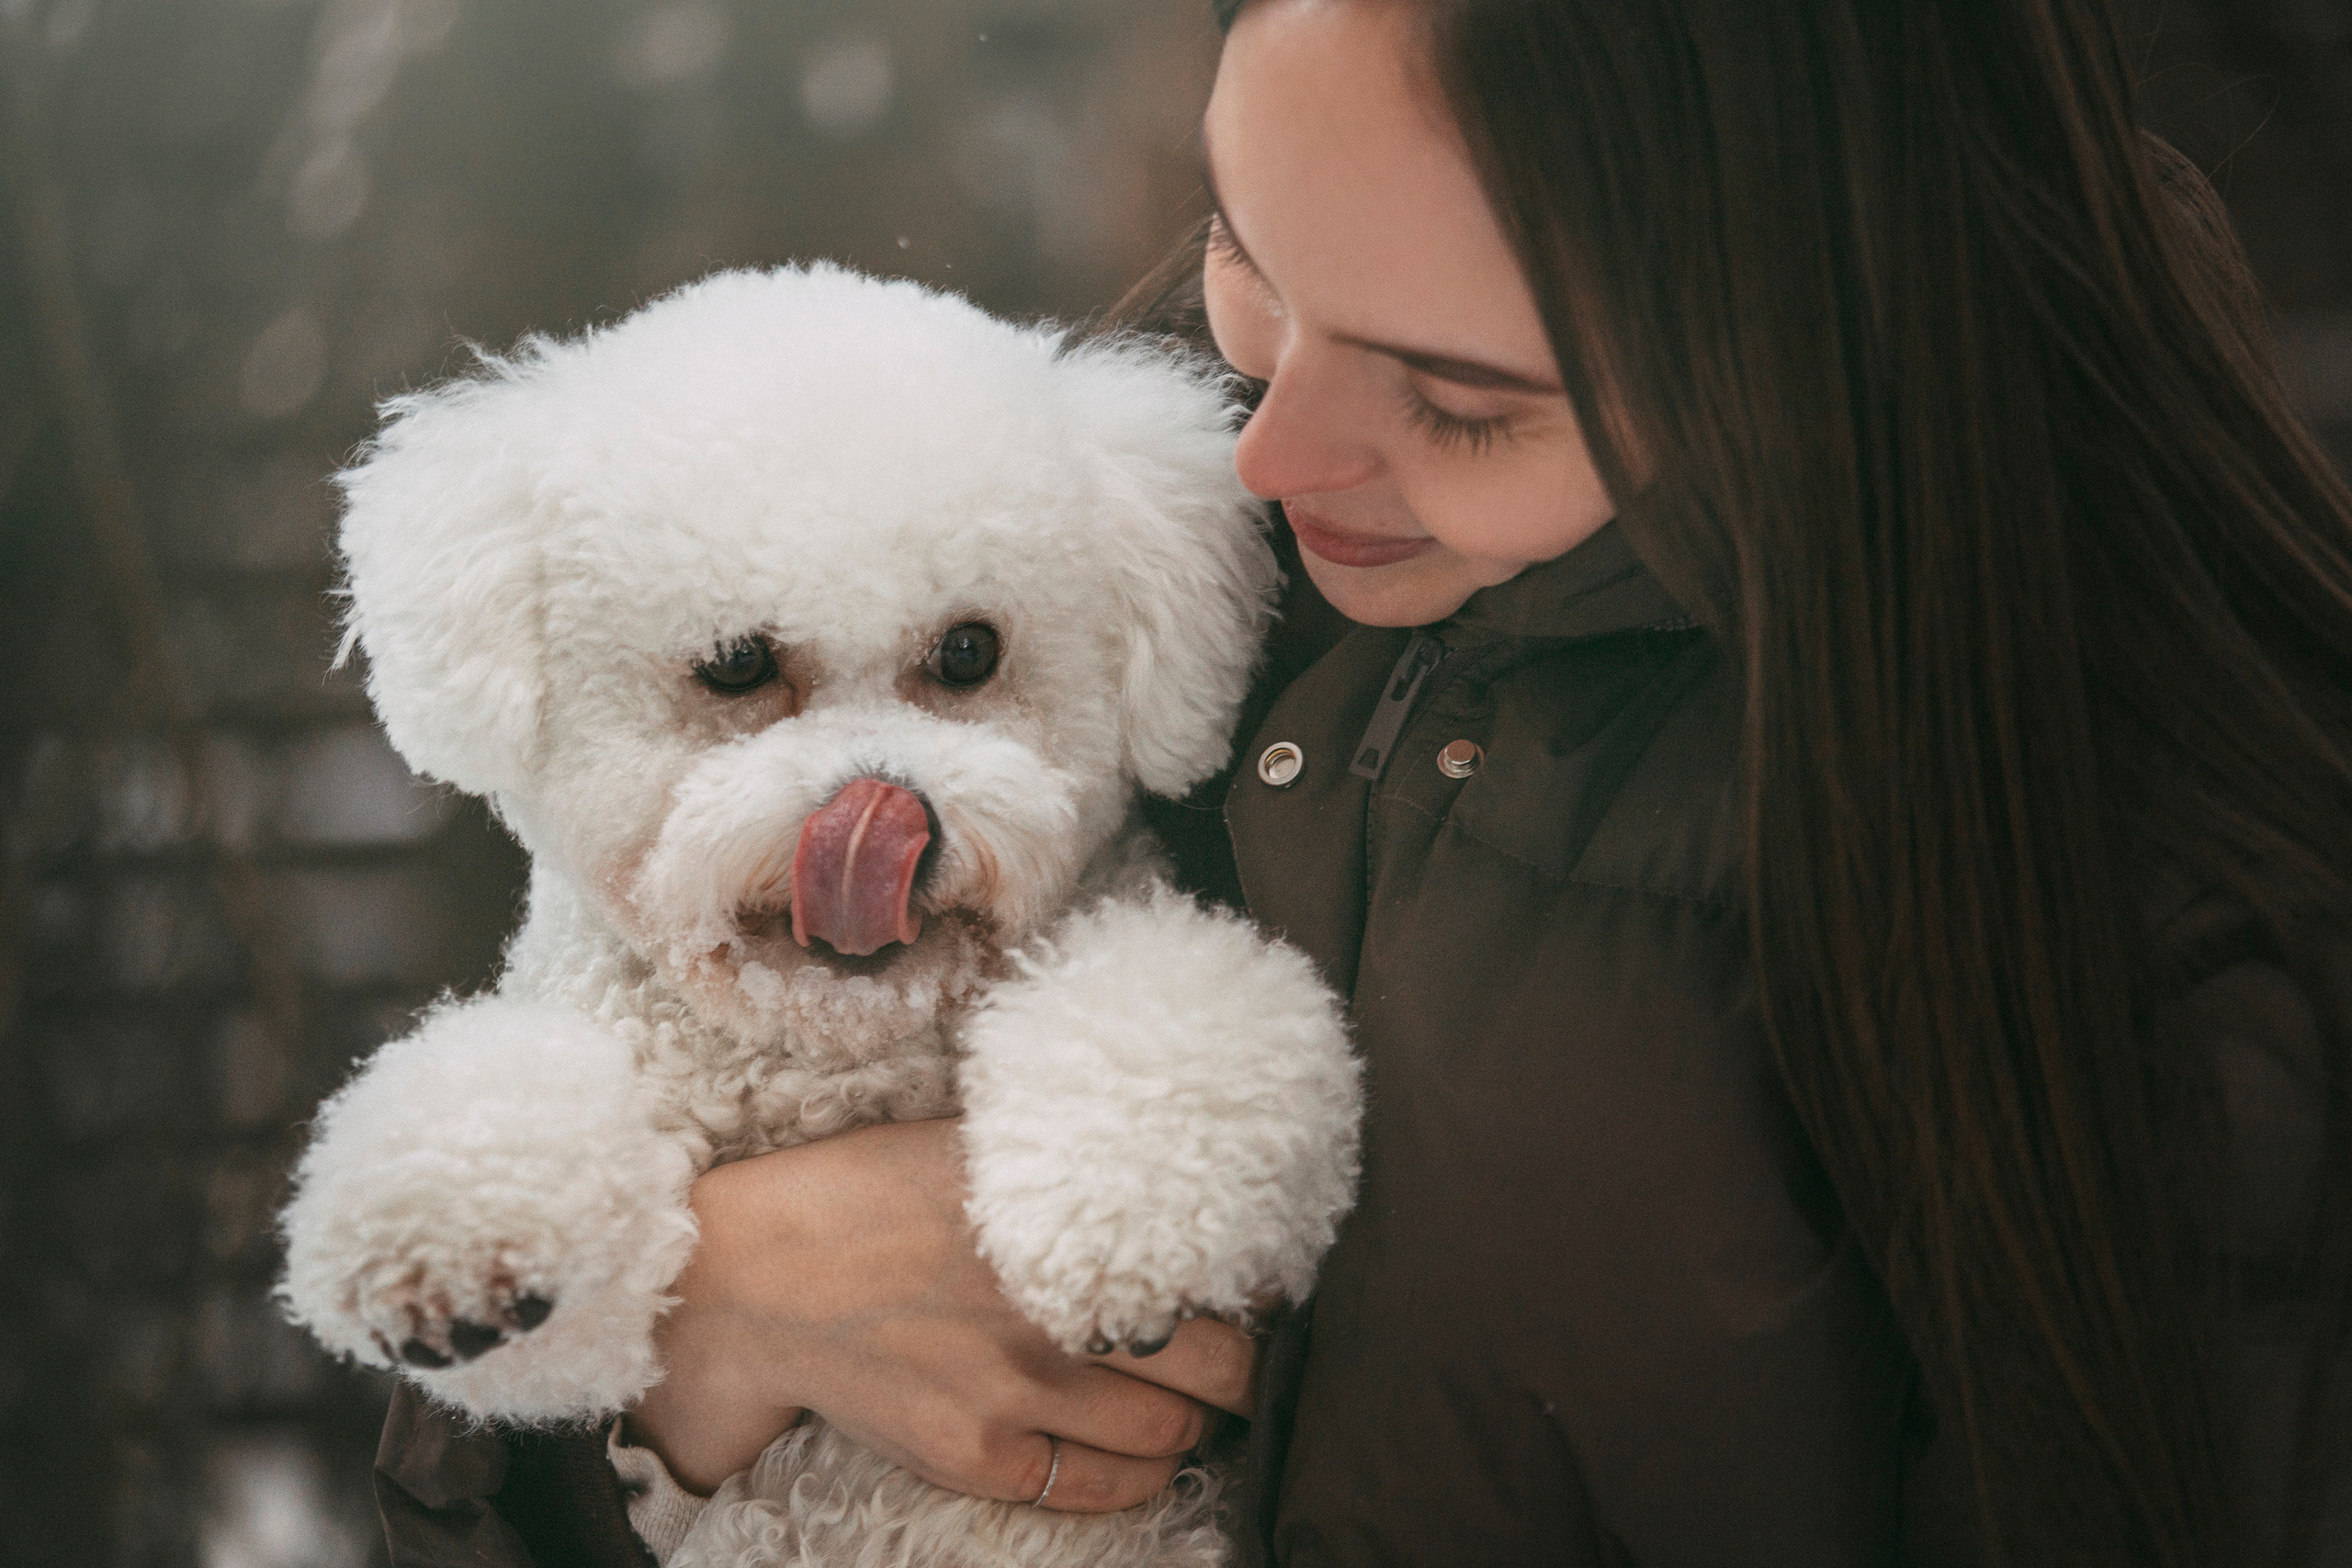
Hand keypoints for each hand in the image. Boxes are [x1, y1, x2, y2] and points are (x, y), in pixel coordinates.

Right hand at [627, 1119, 1259, 1510]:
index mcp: (1059, 1221)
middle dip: (1243, 1363)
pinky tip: (1149, 1450)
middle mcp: (1051, 1309)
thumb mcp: (976, 1149)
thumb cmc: (863, 1193)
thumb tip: (1161, 1166)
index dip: (1253, 1285)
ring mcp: (1015, 1391)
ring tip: (1199, 1401)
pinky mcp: (976, 1454)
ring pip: (1170, 1429)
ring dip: (1201, 1419)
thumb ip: (1067, 1171)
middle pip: (1215, 1362)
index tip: (1260, 1283)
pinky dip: (1143, 1473)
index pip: (1209, 1267)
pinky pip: (1097, 1487)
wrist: (753, 1277)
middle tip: (1241, 1352)